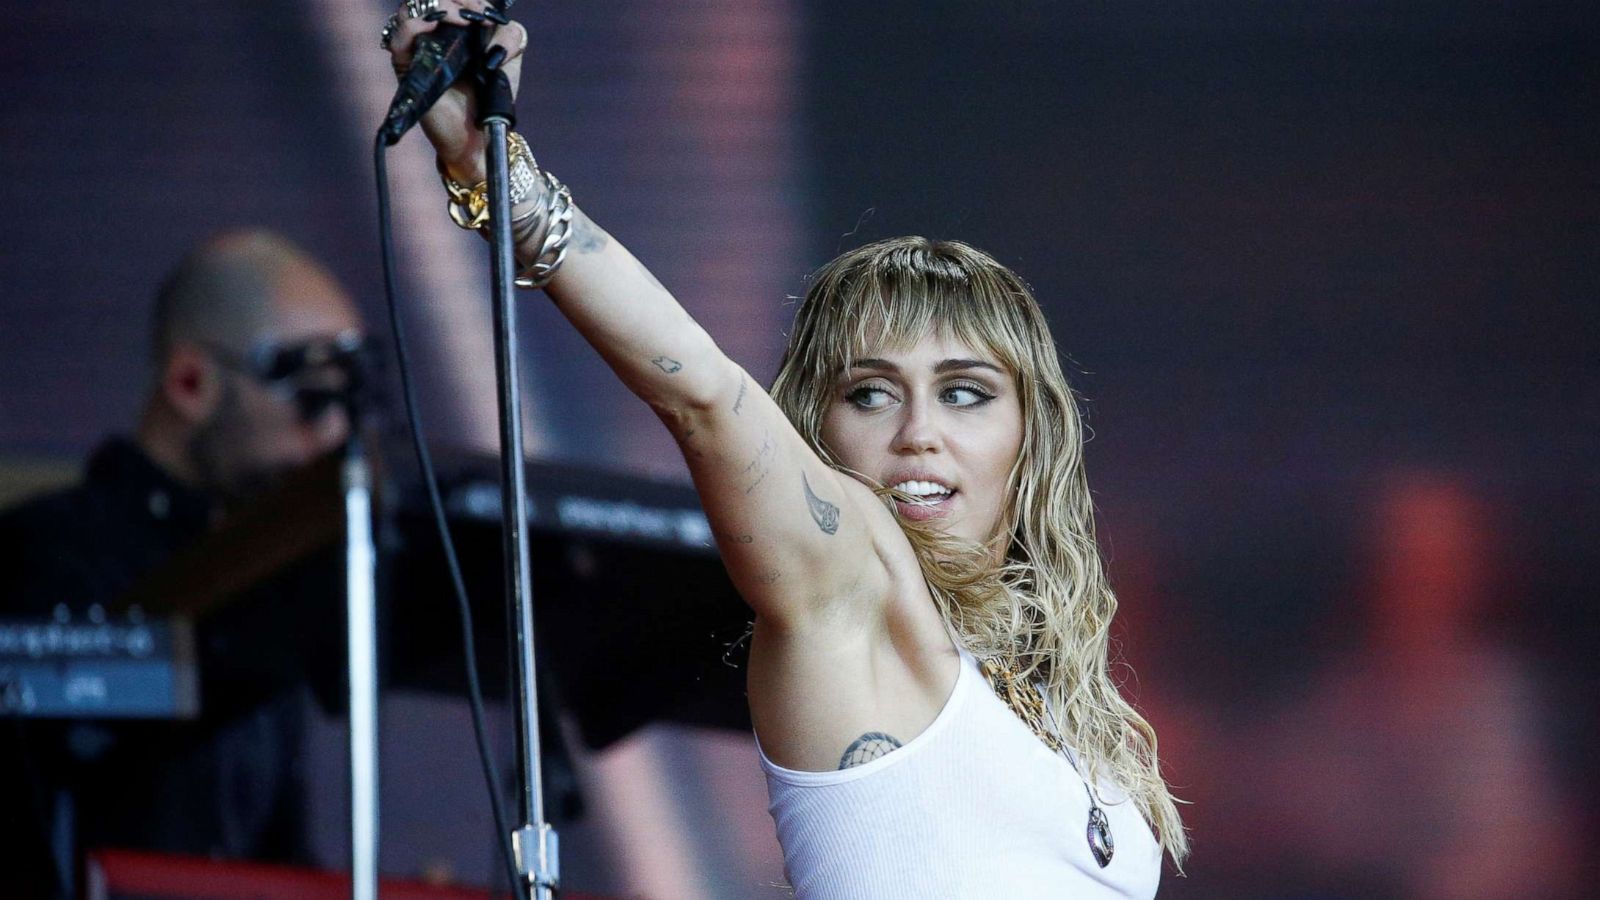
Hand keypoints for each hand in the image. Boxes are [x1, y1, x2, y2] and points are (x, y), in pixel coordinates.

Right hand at [384, 0, 527, 182]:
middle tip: (475, 15)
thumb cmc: (490, 97)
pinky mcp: (407, 68)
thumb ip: (512, 37)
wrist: (479, 134)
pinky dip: (415, 24)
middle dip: (456, 0)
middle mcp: (433, 34)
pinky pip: (399, 37)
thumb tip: (494, 26)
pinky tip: (437, 25)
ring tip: (463, 20)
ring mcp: (417, 49)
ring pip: (412, 9)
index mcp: (456, 28)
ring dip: (438, 6)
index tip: (486, 13)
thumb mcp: (510, 62)